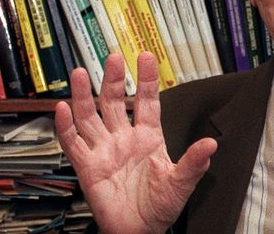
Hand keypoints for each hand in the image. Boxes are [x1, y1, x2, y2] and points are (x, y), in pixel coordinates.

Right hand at [55, 52, 217, 233]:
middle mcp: (123, 139)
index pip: (146, 102)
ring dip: (84, 95)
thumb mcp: (180, 184)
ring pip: (89, 116)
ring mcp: (103, 151)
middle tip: (113, 57)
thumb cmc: (159, 208)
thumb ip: (194, 163)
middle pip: (114, 102)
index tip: (146, 57)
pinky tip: (62, 109)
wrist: (138, 231)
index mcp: (148, 138)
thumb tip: (211, 144)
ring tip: (80, 73)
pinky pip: (73, 143)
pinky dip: (65, 127)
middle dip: (113, 80)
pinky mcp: (87, 167)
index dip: (146, 80)